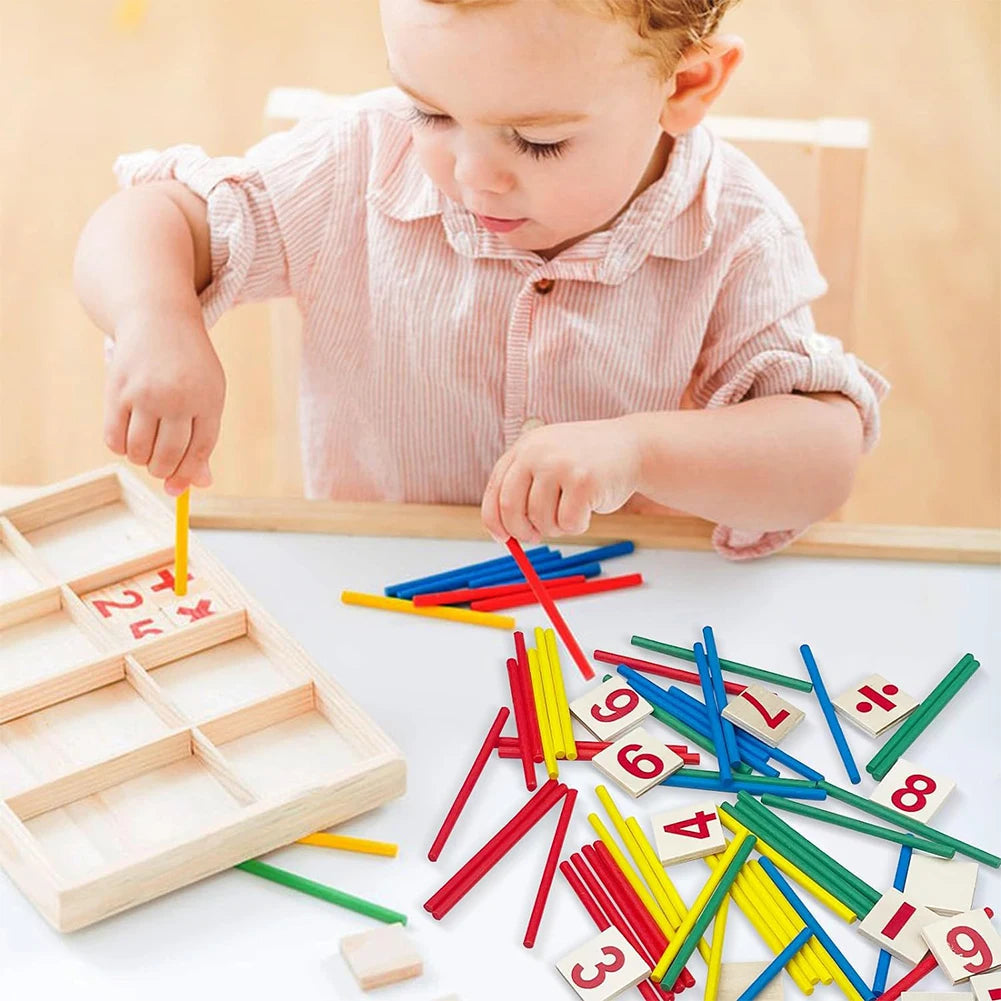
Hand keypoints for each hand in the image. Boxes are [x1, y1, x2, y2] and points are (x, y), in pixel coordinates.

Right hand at [104, 304, 224, 495]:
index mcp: (208, 399)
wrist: (158, 318)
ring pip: (139, 451)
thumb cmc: (188, 365)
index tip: (179, 484)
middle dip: (163, 469)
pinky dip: (120, 447)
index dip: (188, 472)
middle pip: (169, 455)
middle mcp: (177, 397)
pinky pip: (114, 438)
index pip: (200, 450)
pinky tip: (128, 438)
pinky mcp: (117, 390)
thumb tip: (198, 485)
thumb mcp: (208, 395)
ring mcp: (145, 393)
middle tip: (160, 465)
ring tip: (145, 449)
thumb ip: (203, 439)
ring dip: (141, 460)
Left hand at [480, 418, 641, 542]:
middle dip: (521, 532)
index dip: (495, 521)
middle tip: (535, 537)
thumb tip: (503, 533)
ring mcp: (560, 465)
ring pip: (541, 520)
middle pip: (511, 509)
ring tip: (572, 510)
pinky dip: (578, 526)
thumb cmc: (587, 462)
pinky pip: (569, 524)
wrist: (632, 446)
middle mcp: (537, 453)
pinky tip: (589, 508)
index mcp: (524, 447)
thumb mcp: (548, 462)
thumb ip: (524, 488)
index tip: (503, 538)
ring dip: (557, 527)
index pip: (495, 491)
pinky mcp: (583, 481)